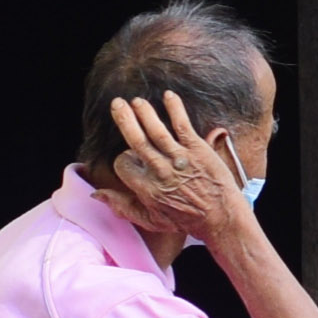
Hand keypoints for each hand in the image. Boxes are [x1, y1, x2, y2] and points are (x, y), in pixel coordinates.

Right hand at [105, 91, 261, 248]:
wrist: (222, 218)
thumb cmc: (187, 221)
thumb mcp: (151, 220)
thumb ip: (122, 207)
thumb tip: (96, 194)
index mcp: (147, 189)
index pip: (124, 163)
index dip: (124, 159)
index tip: (131, 155)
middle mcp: (161, 172)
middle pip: (136, 140)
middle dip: (125, 120)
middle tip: (117, 103)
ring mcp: (180, 159)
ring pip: (157, 131)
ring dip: (145, 112)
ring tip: (136, 100)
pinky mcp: (198, 150)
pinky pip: (183, 126)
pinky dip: (175, 109)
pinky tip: (168, 96)